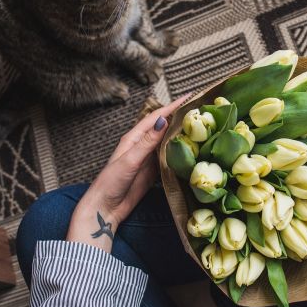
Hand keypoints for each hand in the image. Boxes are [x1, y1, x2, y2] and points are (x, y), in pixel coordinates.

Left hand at [66, 95, 189, 250]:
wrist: (106, 208)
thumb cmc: (111, 182)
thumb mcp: (130, 160)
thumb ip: (147, 142)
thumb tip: (163, 121)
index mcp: (134, 138)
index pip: (156, 117)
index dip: (173, 106)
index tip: (189, 98)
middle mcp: (142, 145)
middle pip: (163, 127)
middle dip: (179, 117)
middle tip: (199, 110)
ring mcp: (148, 158)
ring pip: (167, 141)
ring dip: (181, 133)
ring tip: (199, 127)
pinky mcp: (153, 171)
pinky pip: (168, 157)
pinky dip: (179, 151)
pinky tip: (190, 150)